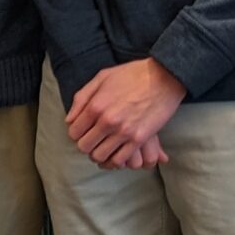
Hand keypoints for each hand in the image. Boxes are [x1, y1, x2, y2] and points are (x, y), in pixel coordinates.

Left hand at [67, 58, 186, 169]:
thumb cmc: (133, 74)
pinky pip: (119, 160)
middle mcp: (107, 121)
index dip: (77, 133)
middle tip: (94, 139)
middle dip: (87, 144)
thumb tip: (69, 119)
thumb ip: (82, 98)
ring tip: (105, 146)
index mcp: (96, 105)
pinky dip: (115, 160)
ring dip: (100, 153)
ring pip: (100, 156)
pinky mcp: (138, 139)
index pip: (74, 132)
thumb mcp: (102, 77)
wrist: (164, 77)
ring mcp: (123, 132)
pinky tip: (117, 152)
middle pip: (85, 147)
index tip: (84, 130)